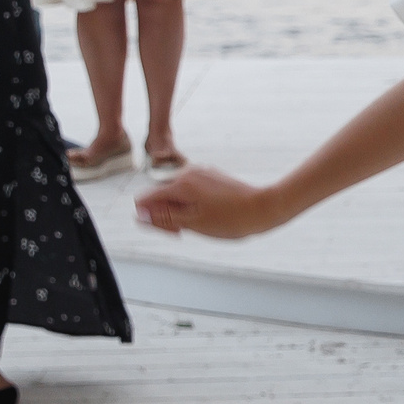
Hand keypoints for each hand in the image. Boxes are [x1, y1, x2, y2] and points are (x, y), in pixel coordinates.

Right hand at [134, 166, 283, 239]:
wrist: (265, 208)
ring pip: (177, 194)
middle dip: (168, 215)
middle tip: (189, 230)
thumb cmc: (232, 219)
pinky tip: (211, 214)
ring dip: (182, 210)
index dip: (152, 219)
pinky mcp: (212, 177)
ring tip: (203, 222)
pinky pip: (192, 191)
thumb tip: (139, 215)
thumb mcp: (192, 224)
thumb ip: (162, 219)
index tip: (174, 231)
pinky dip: (195, 204)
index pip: (145, 199)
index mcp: (180, 184)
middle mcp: (188, 173)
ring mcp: (201, 173)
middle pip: (161, 196)